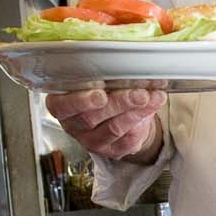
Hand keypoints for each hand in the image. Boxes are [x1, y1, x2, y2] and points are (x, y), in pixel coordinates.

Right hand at [46, 87, 166, 161]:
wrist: (120, 119)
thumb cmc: (104, 94)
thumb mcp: (96, 82)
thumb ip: (101, 76)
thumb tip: (123, 64)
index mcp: (62, 106)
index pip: (62, 106)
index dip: (80, 101)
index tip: (101, 94)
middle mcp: (74, 126)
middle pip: (91, 118)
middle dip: (119, 103)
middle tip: (138, 94)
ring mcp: (92, 141)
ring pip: (113, 128)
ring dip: (136, 111)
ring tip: (151, 97)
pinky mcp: (112, 150)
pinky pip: (128, 138)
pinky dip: (144, 118)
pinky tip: (153, 104)